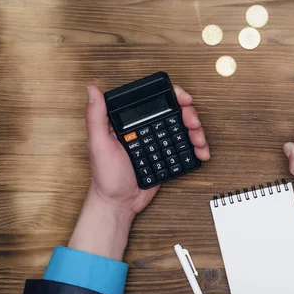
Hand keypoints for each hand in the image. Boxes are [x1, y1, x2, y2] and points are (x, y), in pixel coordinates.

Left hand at [68, 85, 210, 259]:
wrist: (120, 204)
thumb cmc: (105, 176)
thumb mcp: (98, 144)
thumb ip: (95, 117)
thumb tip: (93, 90)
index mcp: (131, 122)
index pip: (154, 100)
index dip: (172, 95)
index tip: (183, 100)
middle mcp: (146, 129)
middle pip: (175, 112)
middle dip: (190, 115)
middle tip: (193, 124)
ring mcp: (159, 143)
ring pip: (184, 129)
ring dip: (197, 131)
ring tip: (199, 141)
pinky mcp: (168, 157)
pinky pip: (186, 148)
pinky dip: (197, 148)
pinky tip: (201, 152)